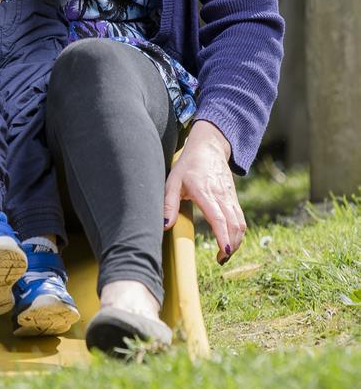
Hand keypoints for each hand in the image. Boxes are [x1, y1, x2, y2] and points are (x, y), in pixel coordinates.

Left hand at [163, 120, 246, 264]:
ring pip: (240, 223)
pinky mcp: (233, 197)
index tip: (223, 252)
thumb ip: (169, 203)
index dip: (222, 236)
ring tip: (225, 254)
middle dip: (232, 245)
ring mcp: (229, 196)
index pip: (218, 218)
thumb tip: (165, 224)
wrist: (209, 146)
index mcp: (205, 192)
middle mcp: (221, 195)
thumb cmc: (188, 164)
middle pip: (234, 224)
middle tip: (221, 260)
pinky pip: (240, 218)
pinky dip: (238, 232)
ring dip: (237, 241)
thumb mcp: (173, 180)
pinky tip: (230, 240)